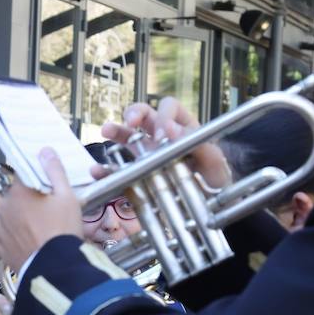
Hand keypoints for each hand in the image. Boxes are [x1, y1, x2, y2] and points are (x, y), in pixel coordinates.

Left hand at [0, 149, 82, 271]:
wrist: (55, 267)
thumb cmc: (63, 232)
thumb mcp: (67, 196)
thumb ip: (54, 171)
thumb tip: (46, 152)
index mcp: (21, 190)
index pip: (22, 175)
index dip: (33, 182)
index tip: (42, 190)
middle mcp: (5, 205)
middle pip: (12, 195)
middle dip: (25, 200)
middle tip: (43, 212)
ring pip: (0, 210)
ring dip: (10, 213)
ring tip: (28, 224)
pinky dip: (0, 228)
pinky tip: (15, 234)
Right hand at [100, 97, 230, 188]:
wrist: (211, 206)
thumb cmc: (216, 180)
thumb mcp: (216, 163)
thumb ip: (202, 146)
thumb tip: (173, 131)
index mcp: (183, 126)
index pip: (169, 108)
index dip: (164, 117)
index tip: (163, 135)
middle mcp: (162, 135)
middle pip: (144, 113)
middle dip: (134, 113)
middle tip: (130, 121)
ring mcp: (147, 152)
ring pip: (127, 135)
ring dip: (115, 130)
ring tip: (106, 131)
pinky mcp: (137, 173)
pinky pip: (118, 168)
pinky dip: (106, 169)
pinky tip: (98, 171)